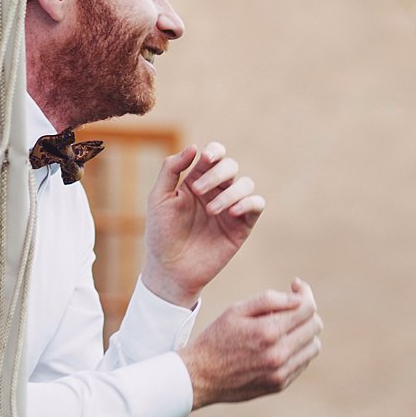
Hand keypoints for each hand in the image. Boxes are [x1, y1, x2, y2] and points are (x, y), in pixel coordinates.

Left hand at [141, 142, 264, 307]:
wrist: (170, 269)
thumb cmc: (161, 234)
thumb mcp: (158, 198)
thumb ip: (171, 169)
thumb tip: (194, 147)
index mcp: (196, 181)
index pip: (214, 155)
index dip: (214, 152)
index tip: (205, 159)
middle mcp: (216, 191)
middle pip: (231, 166)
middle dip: (217, 174)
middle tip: (198, 192)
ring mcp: (230, 207)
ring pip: (246, 184)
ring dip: (230, 192)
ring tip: (211, 210)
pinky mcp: (242, 226)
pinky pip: (257, 205)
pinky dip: (248, 203)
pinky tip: (232, 212)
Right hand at [178, 279, 322, 408]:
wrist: (200, 377)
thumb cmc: (217, 338)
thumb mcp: (236, 310)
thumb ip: (269, 300)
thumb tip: (297, 297)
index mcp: (268, 331)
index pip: (307, 308)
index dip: (305, 292)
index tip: (295, 285)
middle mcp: (279, 354)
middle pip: (315, 326)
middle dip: (306, 310)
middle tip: (291, 305)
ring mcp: (281, 372)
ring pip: (313, 346)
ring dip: (305, 332)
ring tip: (285, 326)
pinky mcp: (279, 384)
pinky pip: (302, 363)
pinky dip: (297, 350)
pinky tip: (279, 344)